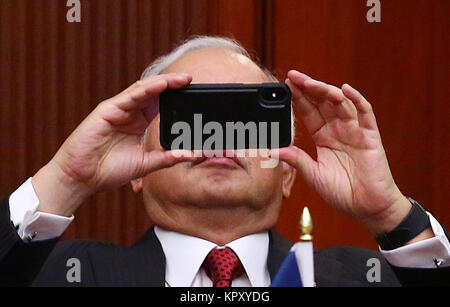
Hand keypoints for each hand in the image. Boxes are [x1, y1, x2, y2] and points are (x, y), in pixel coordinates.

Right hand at [33, 73, 196, 215]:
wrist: (82, 178)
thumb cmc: (109, 171)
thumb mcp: (145, 164)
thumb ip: (166, 158)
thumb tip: (191, 155)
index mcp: (138, 124)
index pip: (160, 105)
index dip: (175, 98)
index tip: (194, 96)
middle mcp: (129, 113)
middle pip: (154, 93)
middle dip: (172, 85)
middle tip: (191, 80)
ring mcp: (118, 110)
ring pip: (144, 90)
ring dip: (163, 83)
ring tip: (181, 79)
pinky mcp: (107, 110)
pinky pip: (130, 96)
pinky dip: (147, 89)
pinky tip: (162, 85)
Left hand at [278, 70, 411, 234]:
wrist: (367, 208)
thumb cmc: (342, 192)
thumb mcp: (314, 175)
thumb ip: (296, 160)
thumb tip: (272, 151)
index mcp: (323, 137)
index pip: (309, 112)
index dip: (298, 98)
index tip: (286, 85)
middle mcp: (338, 130)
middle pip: (322, 102)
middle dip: (308, 88)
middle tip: (293, 76)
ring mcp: (354, 131)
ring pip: (340, 103)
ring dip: (325, 91)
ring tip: (310, 83)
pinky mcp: (370, 136)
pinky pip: (365, 113)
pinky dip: (357, 100)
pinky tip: (345, 90)